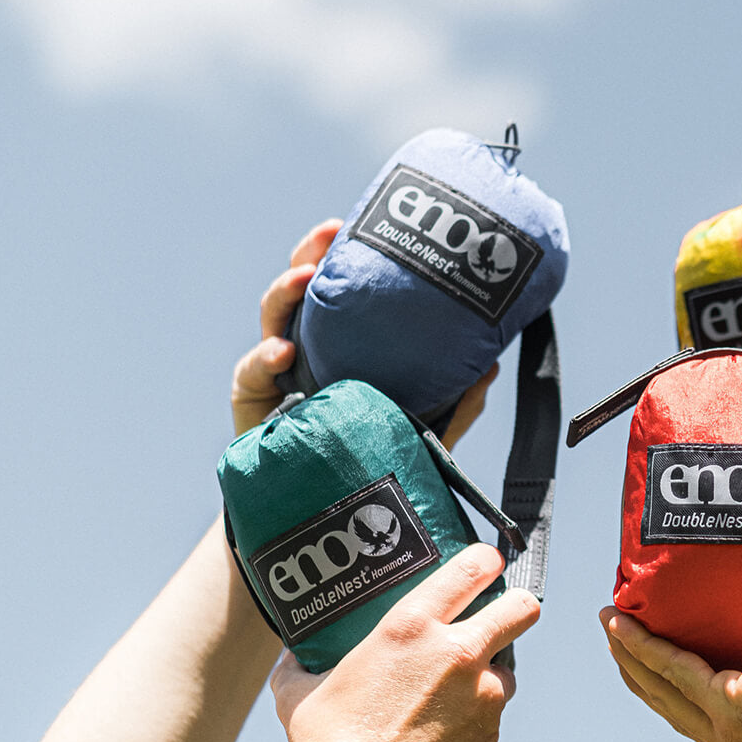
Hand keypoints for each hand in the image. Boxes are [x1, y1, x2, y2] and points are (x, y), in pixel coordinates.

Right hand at [229, 219, 499, 444]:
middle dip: (310, 255)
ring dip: (284, 295)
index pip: (341, 292)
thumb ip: (455, 405)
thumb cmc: (368, 464)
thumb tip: (490, 365)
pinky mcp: (253, 408)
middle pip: (302, 292)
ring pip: (272, 322)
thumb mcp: (422, 434)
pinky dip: (263, 360)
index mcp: (343, 347)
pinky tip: (283, 351)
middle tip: (328, 233)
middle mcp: (307, 352)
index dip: (344, 256)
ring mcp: (276, 376)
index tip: (355, 224)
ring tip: (303, 280)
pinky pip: (251, 377)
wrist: (320, 516)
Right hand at [246, 545, 539, 741]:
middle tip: (498, 618)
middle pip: (520, 608)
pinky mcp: (489, 739)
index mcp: (412, 628)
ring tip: (453, 697)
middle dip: (514, 608)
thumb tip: (293, 654)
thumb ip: (304, 662)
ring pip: (507, 672)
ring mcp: (482, 699)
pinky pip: (491, 720)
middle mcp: (458, 656)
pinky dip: (473, 722)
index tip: (483, 565)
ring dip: (489, 678)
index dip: (484, 562)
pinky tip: (441, 737)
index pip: (472, 567)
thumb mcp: (301, 688)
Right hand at [601, 598, 741, 741]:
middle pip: (674, 708)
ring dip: (632, 656)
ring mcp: (731, 736)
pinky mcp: (728, 708)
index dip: (680, 686)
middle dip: (642, 671)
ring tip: (611, 622)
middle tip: (619, 635)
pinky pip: (674, 671)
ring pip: (664, 692)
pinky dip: (645, 646)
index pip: (709, 718)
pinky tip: (624, 624)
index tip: (661, 654)